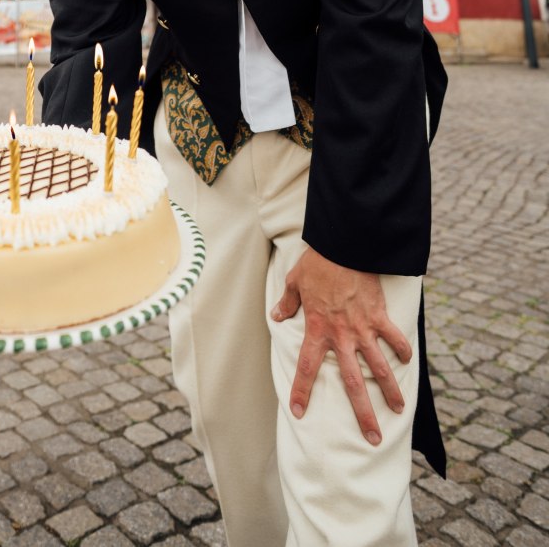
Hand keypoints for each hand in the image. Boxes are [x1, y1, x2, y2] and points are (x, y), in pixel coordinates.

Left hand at [270, 247, 411, 444]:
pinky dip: (402, 350)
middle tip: (372, 437)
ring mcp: (363, 329)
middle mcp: (342, 336)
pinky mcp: (380, 316)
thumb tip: (276, 315)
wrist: (345, 247)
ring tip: (399, 409)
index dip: (301, 391)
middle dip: (363, 413)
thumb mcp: (295, 281)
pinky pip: (394, 338)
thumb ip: (288, 302)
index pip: (306, 367)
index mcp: (317, 329)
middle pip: (352, 383)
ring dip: (390, 390)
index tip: (298, 412)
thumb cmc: (318, 262)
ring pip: (379, 368)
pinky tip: (408, 362)